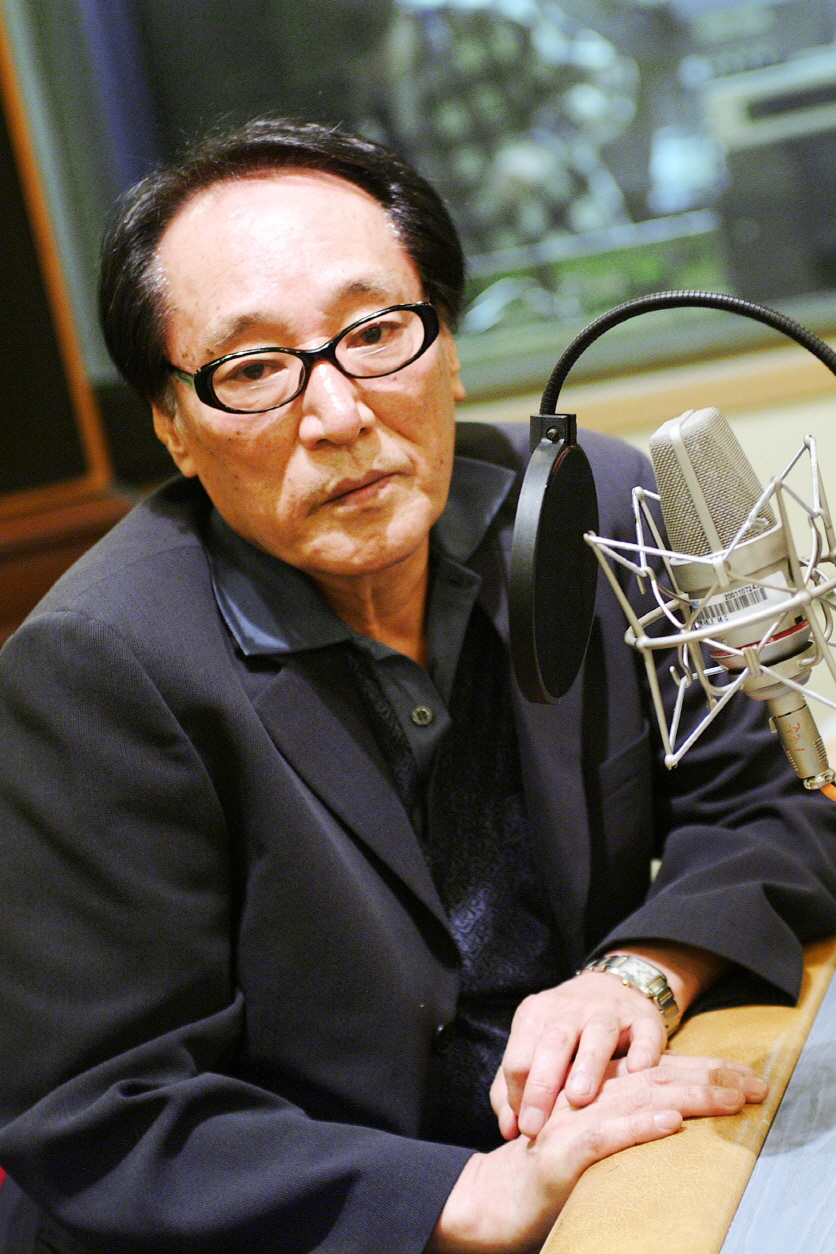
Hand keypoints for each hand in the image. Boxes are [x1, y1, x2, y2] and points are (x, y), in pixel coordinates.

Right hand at [429, 1054, 766, 1253]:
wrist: (491, 1197)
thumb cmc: (546, 1173)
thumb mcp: (592, 1140)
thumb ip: (624, 1120)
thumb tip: (676, 1113)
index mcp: (599, 1092)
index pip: (659, 1073)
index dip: (704, 1071)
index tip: (747, 1077)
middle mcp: (590, 1097)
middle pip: (657, 1078)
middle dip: (710, 1078)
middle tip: (754, 1084)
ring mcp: (576, 1121)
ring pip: (639, 1099)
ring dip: (689, 1096)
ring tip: (729, 1097)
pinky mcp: (564, 1152)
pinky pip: (606, 1136)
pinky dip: (640, 1127)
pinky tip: (670, 1122)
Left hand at [494, 943, 726, 1138]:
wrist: (611, 986)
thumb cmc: (567, 1032)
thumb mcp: (535, 1049)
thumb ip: (514, 1087)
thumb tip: (507, 1130)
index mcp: (535, 1015)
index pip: (518, 1058)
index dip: (518, 1096)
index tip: (525, 1129)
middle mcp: (569, 1009)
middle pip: (551, 1044)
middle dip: (541, 1085)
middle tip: (536, 1125)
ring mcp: (608, 1010)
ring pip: (597, 1034)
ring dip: (587, 1065)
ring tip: (580, 1097)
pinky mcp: (643, 1017)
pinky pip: (644, 1032)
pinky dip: (642, 1051)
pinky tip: (638, 1071)